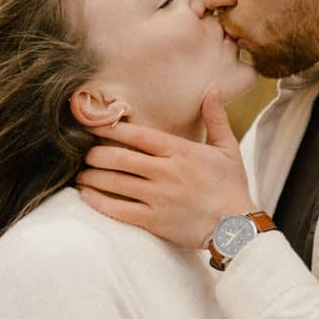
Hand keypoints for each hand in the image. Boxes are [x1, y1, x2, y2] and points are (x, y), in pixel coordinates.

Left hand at [76, 90, 257, 248]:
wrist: (237, 228)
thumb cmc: (232, 187)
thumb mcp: (229, 149)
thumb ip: (216, 119)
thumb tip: (211, 89)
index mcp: (181, 152)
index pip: (138, 136)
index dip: (112, 129)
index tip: (94, 126)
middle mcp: (166, 173)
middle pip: (120, 158)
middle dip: (96, 154)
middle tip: (85, 154)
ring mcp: (158, 198)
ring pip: (115, 183)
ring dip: (92, 177)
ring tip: (81, 174)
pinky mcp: (154, 221)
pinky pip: (119, 210)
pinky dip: (99, 202)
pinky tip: (87, 196)